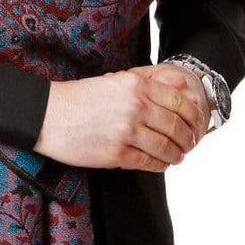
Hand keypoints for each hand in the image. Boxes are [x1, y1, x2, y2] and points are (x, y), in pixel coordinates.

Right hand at [32, 63, 211, 171]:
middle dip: (188, 138)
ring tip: (177, 155)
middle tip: (189, 143)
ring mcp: (125, 131)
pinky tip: (161, 163)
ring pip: (166, 147)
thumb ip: (150, 79)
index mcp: (136, 85)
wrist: (48, 115)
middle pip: (176, 126)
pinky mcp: (116, 154)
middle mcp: (134, 107)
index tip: (195, 123)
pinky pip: (148, 162)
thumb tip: (182, 83)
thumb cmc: (81, 97)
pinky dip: (160, 165)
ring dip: (176, 154)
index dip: (193, 116)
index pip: (179, 102)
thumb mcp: (116, 79)